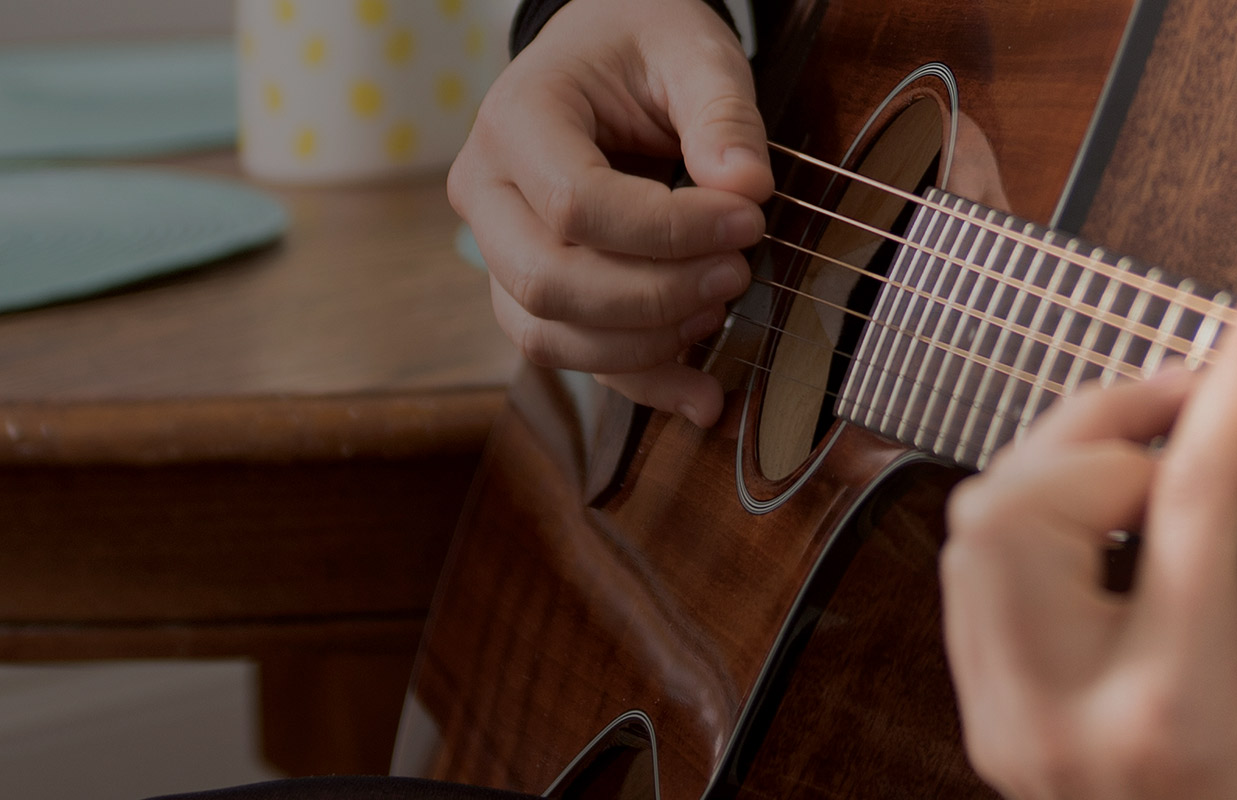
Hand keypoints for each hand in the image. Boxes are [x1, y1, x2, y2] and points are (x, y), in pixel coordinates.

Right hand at [447, 0, 771, 425]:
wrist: (606, 53)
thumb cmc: (644, 42)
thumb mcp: (693, 50)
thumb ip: (723, 113)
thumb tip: (747, 187)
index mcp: (515, 119)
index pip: (576, 204)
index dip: (669, 230)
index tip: (750, 219)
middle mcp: (486, 189)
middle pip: (547, 281)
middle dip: (654, 295)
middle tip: (738, 271)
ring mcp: (498, 247)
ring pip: (547, 333)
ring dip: (646, 344)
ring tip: (722, 310)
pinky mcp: (531, 287)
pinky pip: (572, 354)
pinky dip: (640, 381)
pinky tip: (703, 393)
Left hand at [941, 246, 1236, 799]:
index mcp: (1176, 720)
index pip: (1193, 494)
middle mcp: (1061, 725)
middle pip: (1025, 499)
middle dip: (1117, 417)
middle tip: (1214, 394)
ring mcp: (1010, 731)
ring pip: (978, 526)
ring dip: (1074, 457)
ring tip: (1176, 447)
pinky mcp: (995, 725)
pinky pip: (978, 574)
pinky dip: (1048, 512)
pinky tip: (1132, 512)